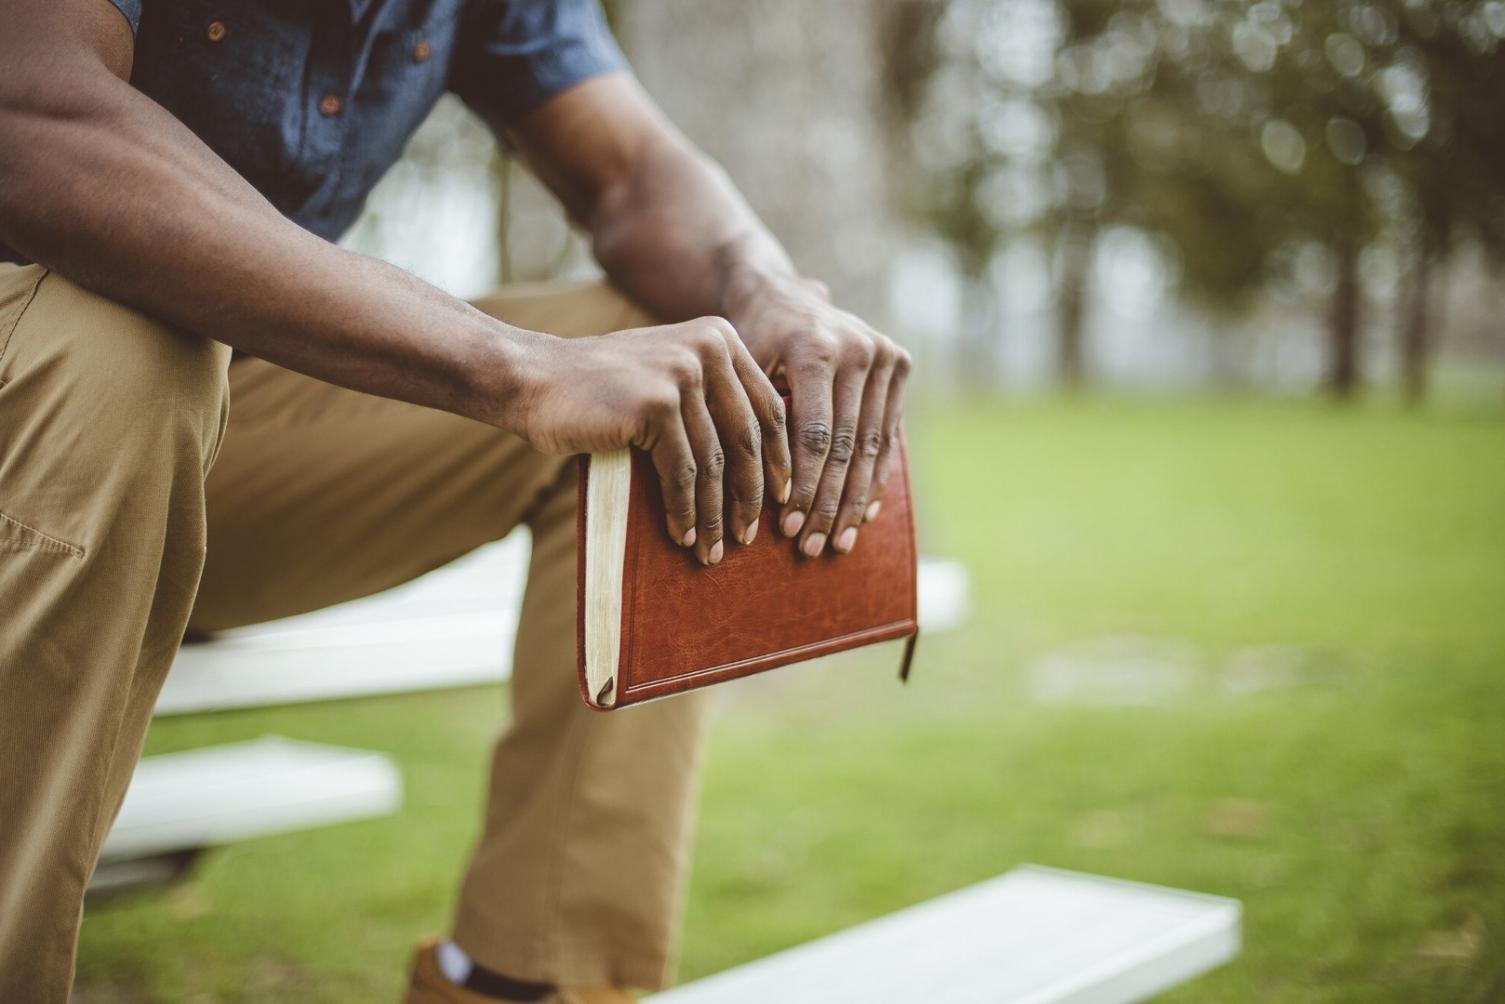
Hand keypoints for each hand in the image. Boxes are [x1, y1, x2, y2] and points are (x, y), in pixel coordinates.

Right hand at [509, 317, 790, 565]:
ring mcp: (682, 374)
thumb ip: (711, 397)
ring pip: (714, 462)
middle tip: (750, 536)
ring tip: (714, 549)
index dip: (778, 461)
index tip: (782, 500)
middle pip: (747, 437)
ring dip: (715, 514)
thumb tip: (762, 464)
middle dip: (751, 495)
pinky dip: (685, 511)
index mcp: (720, 336)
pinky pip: (682, 473)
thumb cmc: (600, 389)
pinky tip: (684, 535)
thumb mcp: (667, 374)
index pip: (767, 408)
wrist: (534, 379)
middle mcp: (708, 348)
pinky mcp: (656, 405)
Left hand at [727, 275, 911, 556]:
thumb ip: (754, 421)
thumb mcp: (742, 372)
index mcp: (817, 349)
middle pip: (847, 446)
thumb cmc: (749, 343)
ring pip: (872, 446)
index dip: (804, 486)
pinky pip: (888, 434)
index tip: (788, 528)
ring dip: (855, 501)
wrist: (783, 296)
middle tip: (814, 548)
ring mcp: (885, 356)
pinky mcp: (900, 364)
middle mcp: (860, 349)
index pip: (815, 435)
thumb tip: (751, 495)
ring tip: (839, 543)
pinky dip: (875, 477)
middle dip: (829, 503)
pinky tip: (863, 515)